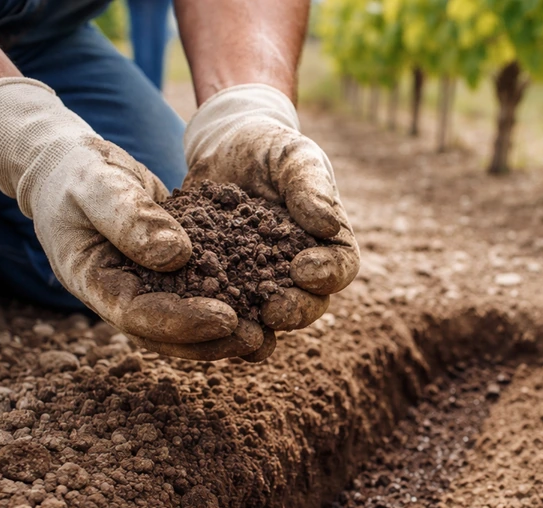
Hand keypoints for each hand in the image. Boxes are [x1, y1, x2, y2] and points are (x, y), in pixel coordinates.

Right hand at [0, 77, 264, 359]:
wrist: (75, 170)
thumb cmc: (77, 173)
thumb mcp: (95, 183)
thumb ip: (128, 215)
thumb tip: (175, 255)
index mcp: (94, 281)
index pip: (137, 315)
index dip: (182, 322)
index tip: (226, 318)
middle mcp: (121, 297)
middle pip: (165, 336)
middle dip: (210, 343)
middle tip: (256, 340)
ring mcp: (145, 292)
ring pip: (184, 329)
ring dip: (224, 338)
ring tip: (266, 337)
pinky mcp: (169, 279)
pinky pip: (199, 299)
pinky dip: (231, 306)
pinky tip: (266, 305)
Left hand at [183, 84, 358, 330]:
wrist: (224, 149)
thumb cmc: (270, 147)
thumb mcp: (294, 155)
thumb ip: (311, 186)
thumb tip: (328, 225)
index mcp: (329, 243)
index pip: (342, 267)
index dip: (328, 275)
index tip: (305, 270)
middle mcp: (302, 271)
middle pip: (310, 303)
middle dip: (294, 310)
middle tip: (273, 310)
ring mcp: (264, 282)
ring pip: (269, 314)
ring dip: (257, 324)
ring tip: (238, 323)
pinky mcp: (228, 285)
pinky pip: (227, 308)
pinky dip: (217, 316)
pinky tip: (199, 316)